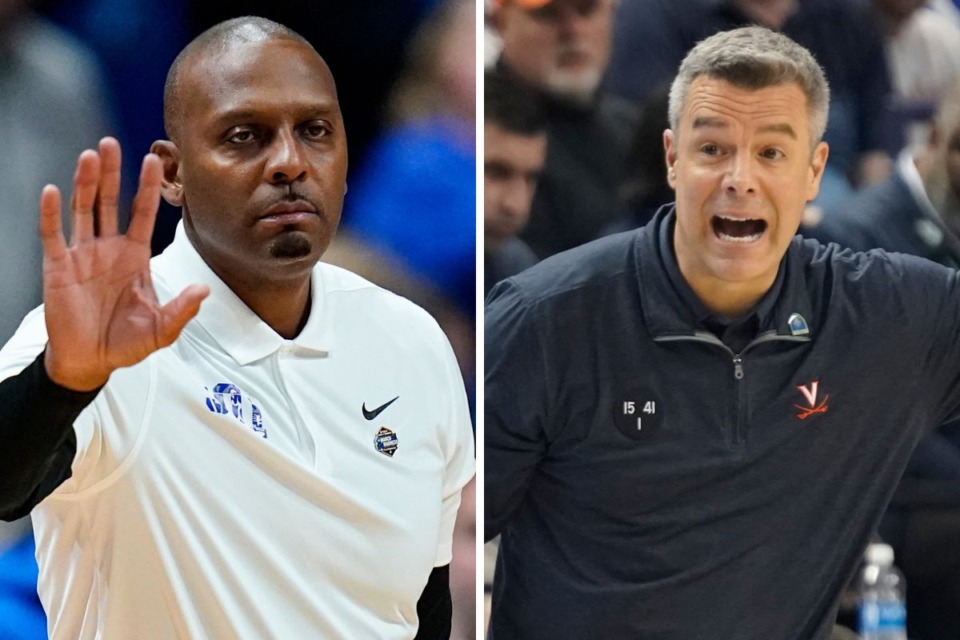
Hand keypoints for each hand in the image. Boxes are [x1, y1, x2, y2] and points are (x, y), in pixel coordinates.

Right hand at [40, 137, 208, 390]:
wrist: (90, 361)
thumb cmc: (126, 343)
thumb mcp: (162, 329)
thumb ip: (182, 308)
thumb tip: (204, 290)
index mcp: (135, 257)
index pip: (142, 213)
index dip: (147, 187)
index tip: (154, 159)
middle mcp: (108, 249)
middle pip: (110, 202)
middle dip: (113, 173)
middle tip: (112, 143)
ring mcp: (82, 255)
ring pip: (83, 209)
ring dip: (85, 182)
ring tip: (89, 156)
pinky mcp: (57, 267)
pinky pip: (53, 235)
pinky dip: (51, 213)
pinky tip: (52, 190)